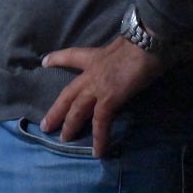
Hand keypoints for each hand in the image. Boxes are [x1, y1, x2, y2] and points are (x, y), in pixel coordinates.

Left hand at [39, 36, 164, 157]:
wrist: (148, 41)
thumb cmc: (143, 41)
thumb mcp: (126, 46)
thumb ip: (121, 55)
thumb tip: (132, 58)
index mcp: (95, 56)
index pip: (71, 56)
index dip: (57, 59)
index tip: (45, 62)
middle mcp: (92, 71)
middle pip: (68, 94)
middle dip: (56, 110)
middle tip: (45, 125)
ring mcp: (98, 86)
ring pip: (77, 110)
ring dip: (70, 126)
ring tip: (64, 140)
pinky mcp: (109, 98)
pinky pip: (100, 122)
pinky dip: (99, 138)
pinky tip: (98, 152)